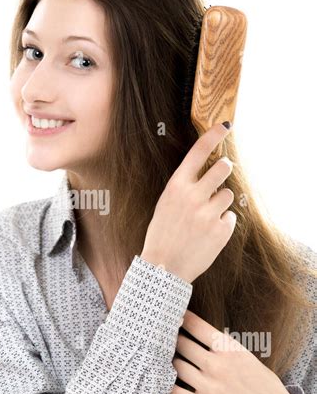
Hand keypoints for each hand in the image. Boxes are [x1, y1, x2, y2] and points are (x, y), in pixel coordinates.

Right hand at [141, 122, 235, 282]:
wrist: (163, 268)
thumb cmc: (162, 235)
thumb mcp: (165, 206)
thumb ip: (185, 189)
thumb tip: (209, 174)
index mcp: (176, 187)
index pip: (197, 153)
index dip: (213, 136)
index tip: (225, 126)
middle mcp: (193, 197)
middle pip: (222, 168)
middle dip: (224, 168)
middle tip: (222, 172)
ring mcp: (208, 214)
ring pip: (228, 194)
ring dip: (220, 203)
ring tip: (204, 218)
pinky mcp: (221, 230)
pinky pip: (230, 217)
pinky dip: (222, 223)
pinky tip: (208, 234)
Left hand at [169, 309, 301, 393]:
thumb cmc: (262, 384)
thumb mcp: (247, 357)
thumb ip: (224, 346)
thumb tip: (200, 332)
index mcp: (230, 350)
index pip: (197, 327)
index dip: (182, 318)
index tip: (173, 314)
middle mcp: (218, 366)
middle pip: (181, 344)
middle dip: (171, 339)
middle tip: (162, 337)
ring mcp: (210, 387)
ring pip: (176, 366)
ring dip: (168, 361)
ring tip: (162, 357)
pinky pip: (175, 393)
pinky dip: (167, 385)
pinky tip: (164, 380)